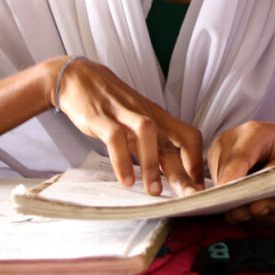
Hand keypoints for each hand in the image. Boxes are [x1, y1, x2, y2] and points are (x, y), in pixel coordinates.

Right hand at [50, 56, 204, 196]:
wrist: (76, 77)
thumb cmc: (110, 103)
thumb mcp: (135, 120)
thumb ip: (150, 143)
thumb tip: (167, 172)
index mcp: (157, 117)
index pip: (189, 136)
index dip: (196, 162)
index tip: (198, 186)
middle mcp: (146, 114)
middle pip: (171, 142)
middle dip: (183, 172)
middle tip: (190, 197)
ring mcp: (124, 113)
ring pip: (147, 135)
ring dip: (152, 165)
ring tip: (154, 192)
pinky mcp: (101, 117)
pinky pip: (115, 138)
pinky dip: (122, 160)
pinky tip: (125, 180)